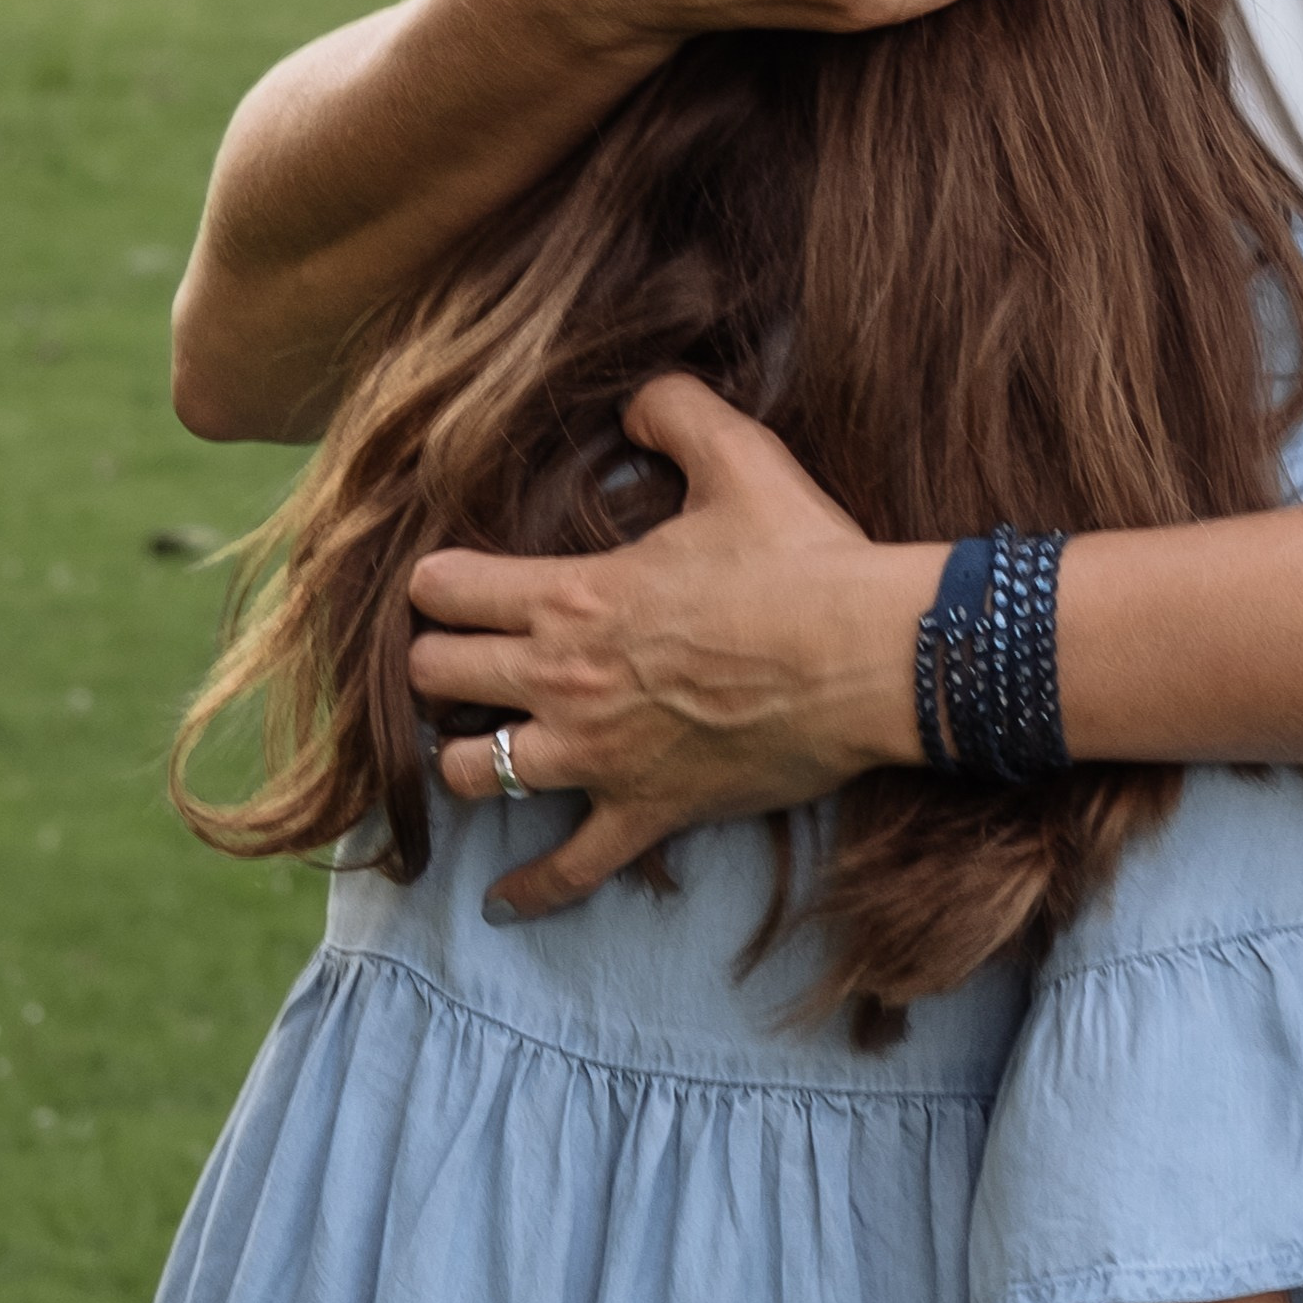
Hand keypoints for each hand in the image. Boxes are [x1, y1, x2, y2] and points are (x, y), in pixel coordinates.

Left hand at [408, 373, 928, 920]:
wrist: (868, 655)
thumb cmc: (802, 556)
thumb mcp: (737, 456)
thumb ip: (672, 411)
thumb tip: (635, 403)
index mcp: (571, 596)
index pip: (447, 590)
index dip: (435, 583)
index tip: (444, 581)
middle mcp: (564, 681)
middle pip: (439, 680)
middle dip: (433, 665)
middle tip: (453, 657)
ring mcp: (599, 757)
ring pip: (475, 775)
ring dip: (463, 758)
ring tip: (474, 746)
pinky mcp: (646, 810)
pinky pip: (571, 868)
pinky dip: (532, 888)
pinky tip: (504, 900)